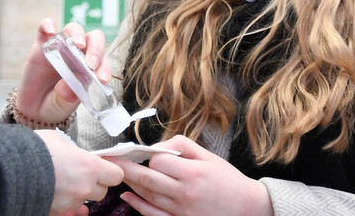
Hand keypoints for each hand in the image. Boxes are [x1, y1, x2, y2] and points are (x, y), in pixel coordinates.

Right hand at [16, 19, 111, 123]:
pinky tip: (51, 32)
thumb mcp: (62, 106)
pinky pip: (45, 28)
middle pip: (93, 39)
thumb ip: (67, 97)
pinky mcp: (41, 43)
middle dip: (96, 49)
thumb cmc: (55, 105)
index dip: (104, 67)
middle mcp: (78, 54)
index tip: (102, 79)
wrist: (34, 109)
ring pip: (73, 29)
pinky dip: (48, 25)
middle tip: (91, 64)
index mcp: (90, 68)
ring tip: (77, 45)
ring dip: (78, 34)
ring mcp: (60, 47)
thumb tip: (69, 86)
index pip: (102, 60)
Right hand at [37, 129, 123, 215]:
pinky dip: (66, 203)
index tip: (103, 166)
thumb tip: (74, 153)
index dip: (110, 170)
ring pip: (84, 202)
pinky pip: (68, 210)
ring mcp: (70, 202)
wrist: (10, 167)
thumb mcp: (57, 139)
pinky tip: (58, 194)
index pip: (116, 175)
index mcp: (89, 166)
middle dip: (94, 183)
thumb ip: (72, 149)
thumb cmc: (33, 149)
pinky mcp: (56, 211)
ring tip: (63, 181)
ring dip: (78, 193)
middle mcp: (84, 188)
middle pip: (102, 191)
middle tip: (81, 173)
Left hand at [109, 136, 272, 215]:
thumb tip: (159, 145)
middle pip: (146, 178)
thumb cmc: (228, 180)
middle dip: (124, 167)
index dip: (148, 155)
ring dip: (129, 183)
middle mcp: (184, 193)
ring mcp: (180, 210)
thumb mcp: (209, 156)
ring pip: (147, 195)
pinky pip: (153, 214)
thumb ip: (183, 145)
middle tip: (107, 159)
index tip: (144, 153)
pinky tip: (126, 196)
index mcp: (192, 173)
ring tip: (116, 173)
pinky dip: (137, 205)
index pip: (158, 161)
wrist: (248, 208)